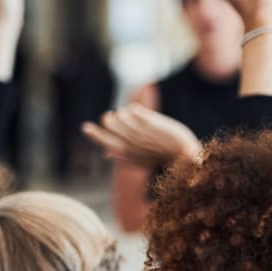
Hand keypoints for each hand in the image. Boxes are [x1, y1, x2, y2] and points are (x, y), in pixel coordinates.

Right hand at [82, 104, 200, 165]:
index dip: (93, 134)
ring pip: (121, 114)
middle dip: (111, 118)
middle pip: (109, 123)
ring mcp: (140, 132)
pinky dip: (133, 109)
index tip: (85, 126)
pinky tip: (137, 113)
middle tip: (115, 118)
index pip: (103, 141)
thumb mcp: (140, 162)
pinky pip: (133, 109)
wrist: (185, 157)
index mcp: (126, 153)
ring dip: (123, 113)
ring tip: (129, 118)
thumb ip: (122, 157)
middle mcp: (131, 142)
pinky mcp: (151, 122)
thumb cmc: (163, 159)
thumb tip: (107, 154)